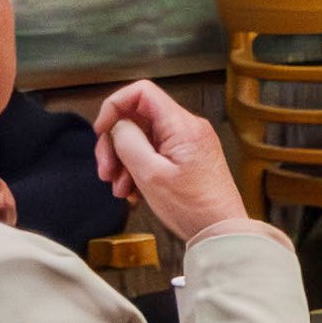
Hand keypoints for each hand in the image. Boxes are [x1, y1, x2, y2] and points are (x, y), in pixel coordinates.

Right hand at [94, 80, 257, 244]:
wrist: (220, 230)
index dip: (114, 106)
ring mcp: (187, 143)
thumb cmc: (192, 206)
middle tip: (106, 172)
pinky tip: (132, 192)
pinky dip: (137, 170)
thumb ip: (128, 142)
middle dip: (114, 145)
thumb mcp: (150, 174)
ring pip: (142, 139)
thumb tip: (117, 125)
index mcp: (182, 125)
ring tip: (120, 189)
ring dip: (123, 162)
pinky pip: (153, 154)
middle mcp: (187, 128)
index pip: (141, 92)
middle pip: (137, 118)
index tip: (101, 132)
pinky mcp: (186, 158)